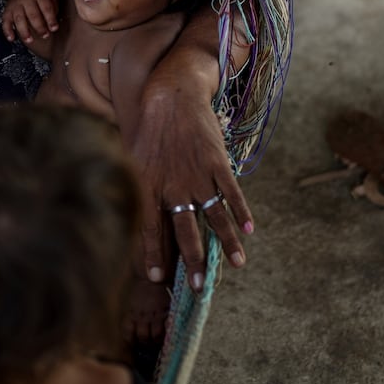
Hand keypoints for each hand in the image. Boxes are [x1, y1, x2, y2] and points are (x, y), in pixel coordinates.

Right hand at [3, 0, 59, 43]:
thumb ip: (55, 6)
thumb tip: (59, 21)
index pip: (46, 7)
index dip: (50, 19)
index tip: (54, 29)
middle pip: (32, 14)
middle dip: (39, 26)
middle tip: (45, 36)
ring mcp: (15, 4)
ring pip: (19, 18)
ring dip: (24, 31)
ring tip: (30, 41)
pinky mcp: (7, 10)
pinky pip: (5, 20)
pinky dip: (7, 30)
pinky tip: (12, 39)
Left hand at [129, 82, 253, 291]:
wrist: (172, 95)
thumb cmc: (149, 130)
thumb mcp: (132, 160)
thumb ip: (138, 190)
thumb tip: (133, 218)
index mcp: (148, 185)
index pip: (149, 229)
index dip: (153, 254)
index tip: (158, 278)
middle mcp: (173, 185)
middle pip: (185, 232)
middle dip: (194, 262)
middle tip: (201, 287)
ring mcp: (198, 174)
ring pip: (215, 216)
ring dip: (228, 242)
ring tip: (238, 264)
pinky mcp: (217, 162)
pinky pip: (232, 192)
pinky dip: (242, 211)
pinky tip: (250, 229)